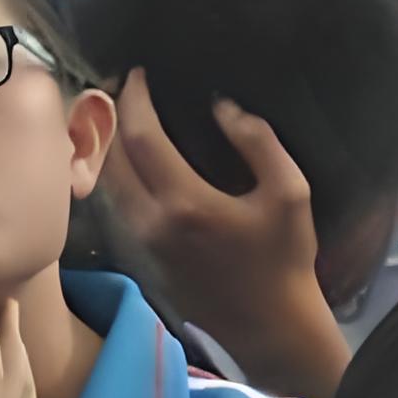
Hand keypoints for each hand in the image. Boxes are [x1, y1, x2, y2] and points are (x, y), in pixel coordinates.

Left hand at [113, 70, 350, 397]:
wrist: (268, 325)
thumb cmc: (284, 258)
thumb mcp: (290, 192)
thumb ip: (258, 142)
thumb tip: (220, 106)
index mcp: (184, 203)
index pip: (140, 137)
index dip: (134, 99)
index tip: (136, 73)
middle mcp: (150, 222)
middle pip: (111, 157)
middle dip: (110, 116)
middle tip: (119, 86)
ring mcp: (140, 243)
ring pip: (107, 184)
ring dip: (107, 145)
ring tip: (120, 114)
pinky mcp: (140, 257)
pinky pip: (116, 205)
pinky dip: (115, 173)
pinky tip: (128, 156)